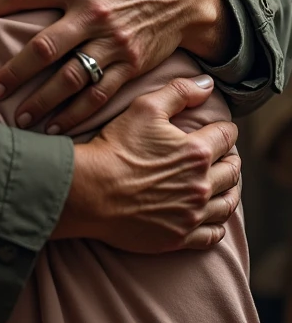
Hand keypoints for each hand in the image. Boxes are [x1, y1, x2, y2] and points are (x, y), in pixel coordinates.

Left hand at [0, 0, 231, 132]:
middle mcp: (93, 13)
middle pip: (43, 48)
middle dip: (14, 72)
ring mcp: (113, 42)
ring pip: (69, 79)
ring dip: (41, 102)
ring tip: (20, 117)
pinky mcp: (131, 65)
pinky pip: (99, 94)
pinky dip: (76, 114)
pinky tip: (56, 127)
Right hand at [53, 75, 240, 251]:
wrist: (90, 190)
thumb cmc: (115, 147)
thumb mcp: (144, 107)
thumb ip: (179, 92)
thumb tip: (208, 85)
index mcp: (197, 152)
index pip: (227, 137)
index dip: (225, 130)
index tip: (221, 130)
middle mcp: (201, 185)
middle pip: (232, 171)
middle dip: (230, 159)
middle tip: (223, 155)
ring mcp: (192, 214)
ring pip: (228, 203)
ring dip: (229, 190)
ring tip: (223, 183)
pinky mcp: (180, 237)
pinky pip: (213, 234)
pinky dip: (218, 223)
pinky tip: (211, 214)